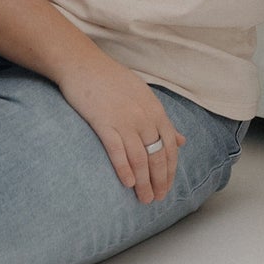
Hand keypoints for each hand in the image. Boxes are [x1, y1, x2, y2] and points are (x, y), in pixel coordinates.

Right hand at [55, 52, 186, 201]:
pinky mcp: (103, 122)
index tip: (167, 187)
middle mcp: (144, 116)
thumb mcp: (143, 96)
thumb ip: (162, 120)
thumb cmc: (112, 80)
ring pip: (140, 158)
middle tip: (157, 199)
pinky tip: (127, 183)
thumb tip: (181, 141)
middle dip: (159, 180)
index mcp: (155, 110)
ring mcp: (124, 119)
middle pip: (157, 155)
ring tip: (144, 198)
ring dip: (143, 182)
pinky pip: (117, 150)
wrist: (82, 64)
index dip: (170, 170)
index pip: (170, 147)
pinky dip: (124, 169)